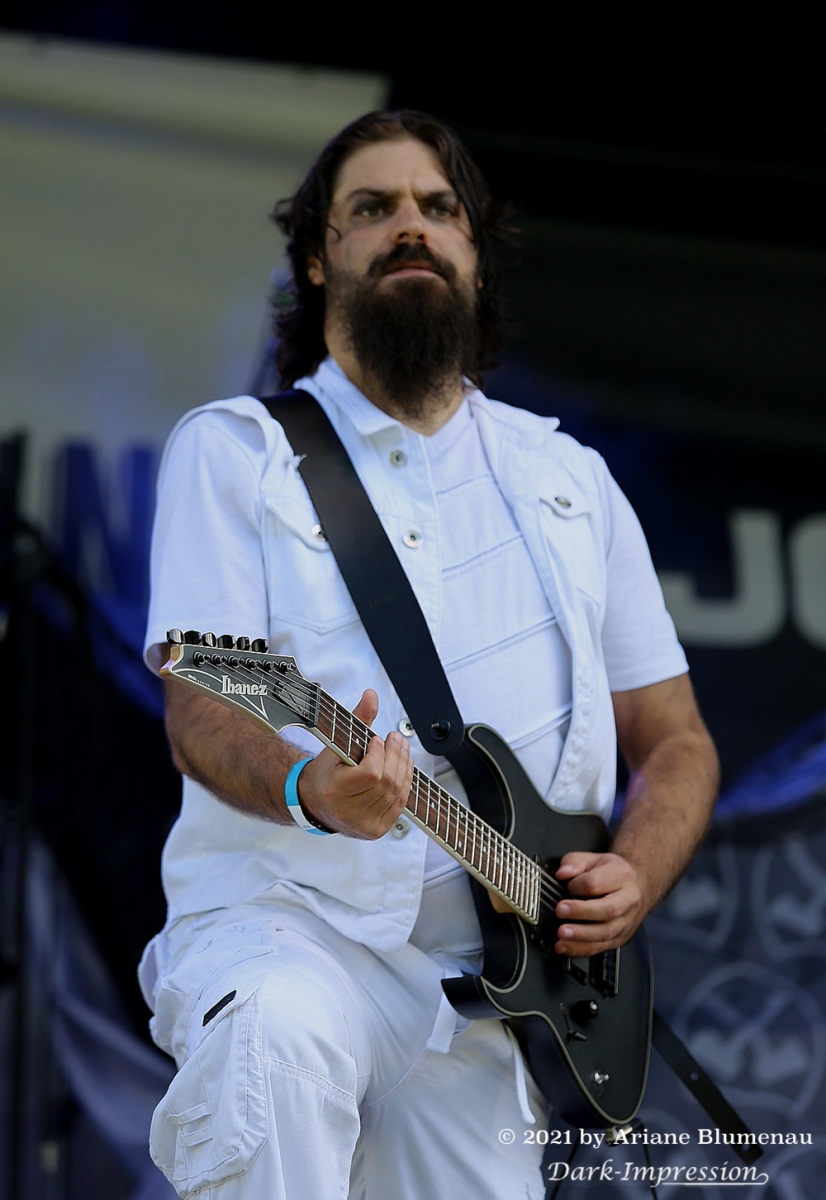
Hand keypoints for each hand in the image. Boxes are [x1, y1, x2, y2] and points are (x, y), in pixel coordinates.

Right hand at [297, 690, 413, 838]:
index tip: (378, 740)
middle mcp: (347, 813)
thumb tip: (371, 695)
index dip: (380, 754)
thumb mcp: (335, 745)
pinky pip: (400, 805)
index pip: (370, 774)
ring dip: (404, 767)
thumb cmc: (325, 772)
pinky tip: (403, 768)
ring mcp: (363, 825)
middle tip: (397, 739)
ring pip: (397, 793)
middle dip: (397, 756)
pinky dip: (405, 783)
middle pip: (387, 782)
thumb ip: (357, 720)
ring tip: (403, 750)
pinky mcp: (375, 830)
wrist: (314, 803)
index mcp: (333, 792)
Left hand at [553, 851, 647, 955]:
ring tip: (561, 934)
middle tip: (560, 911)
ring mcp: (627, 921)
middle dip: (581, 912)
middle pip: (607, 909)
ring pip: (606, 932)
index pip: (596, 883)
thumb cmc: (614, 872)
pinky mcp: (621, 937)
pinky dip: (581, 948)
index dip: (576, 885)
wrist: (639, 885)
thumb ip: (574, 862)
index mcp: (621, 876)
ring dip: (581, 936)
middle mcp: (628, 900)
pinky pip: (602, 946)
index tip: (566, 885)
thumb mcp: (593, 858)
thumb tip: (562, 873)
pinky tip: (565, 946)